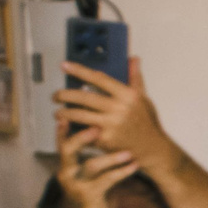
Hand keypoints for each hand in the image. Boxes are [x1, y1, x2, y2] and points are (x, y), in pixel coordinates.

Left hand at [54, 59, 176, 171]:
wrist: (152, 149)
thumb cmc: (147, 122)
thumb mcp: (144, 98)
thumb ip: (135, 78)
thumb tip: (134, 59)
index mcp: (128, 95)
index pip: (99, 78)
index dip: (79, 71)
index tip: (64, 65)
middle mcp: (120, 109)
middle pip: (84, 97)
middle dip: (64, 95)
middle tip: (55, 95)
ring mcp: (112, 125)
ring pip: (79, 115)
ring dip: (64, 113)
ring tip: (58, 113)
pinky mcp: (106, 139)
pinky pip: (84, 132)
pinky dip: (74, 130)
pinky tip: (67, 127)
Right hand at [54, 123, 143, 207]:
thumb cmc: (93, 198)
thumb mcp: (91, 177)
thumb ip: (95, 159)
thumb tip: (108, 136)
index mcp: (67, 166)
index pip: (63, 142)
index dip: (66, 128)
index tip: (74, 111)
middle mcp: (68, 174)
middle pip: (68, 149)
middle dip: (82, 136)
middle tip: (98, 127)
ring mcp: (78, 186)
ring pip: (91, 165)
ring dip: (110, 157)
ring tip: (128, 152)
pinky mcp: (90, 197)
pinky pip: (107, 181)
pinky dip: (122, 172)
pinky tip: (135, 166)